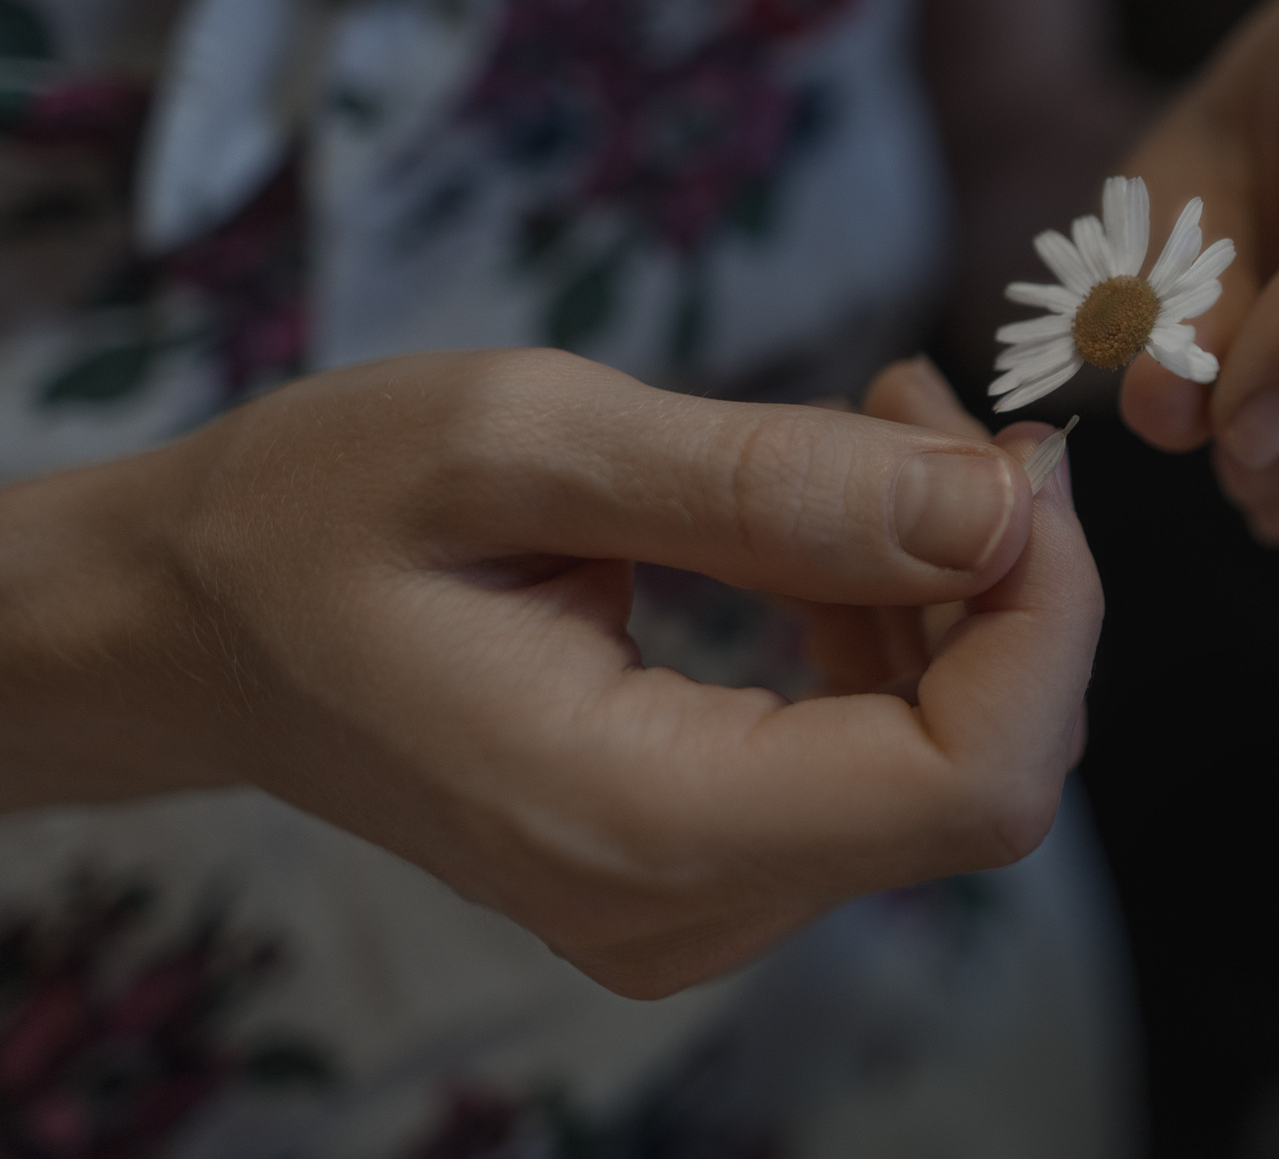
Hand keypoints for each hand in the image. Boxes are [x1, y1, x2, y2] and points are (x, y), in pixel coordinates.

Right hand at [0, 350, 1099, 999]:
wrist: (201, 622)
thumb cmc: (319, 516)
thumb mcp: (527, 440)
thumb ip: (773, 484)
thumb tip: (995, 507)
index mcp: (637, 823)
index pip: (971, 783)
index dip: (1049, 615)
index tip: (1016, 454)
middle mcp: (686, 906)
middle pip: (979, 776)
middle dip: (1008, 578)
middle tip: (927, 398)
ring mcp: (697, 900)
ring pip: (945, 759)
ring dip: (952, 585)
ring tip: (874, 421)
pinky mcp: (704, 858)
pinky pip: (877, 754)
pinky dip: (894, 622)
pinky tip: (830, 517)